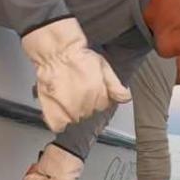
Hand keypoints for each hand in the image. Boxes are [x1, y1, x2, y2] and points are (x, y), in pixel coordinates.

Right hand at [22, 17, 130, 132]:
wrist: (55, 53)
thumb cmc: (77, 56)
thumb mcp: (104, 67)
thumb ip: (116, 86)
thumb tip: (125, 98)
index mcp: (99, 97)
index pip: (102, 105)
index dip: (97, 96)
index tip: (90, 88)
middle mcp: (85, 108)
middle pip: (89, 113)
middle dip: (85, 103)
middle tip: (76, 89)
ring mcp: (69, 113)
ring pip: (75, 119)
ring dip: (72, 111)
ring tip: (66, 95)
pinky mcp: (53, 115)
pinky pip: (58, 126)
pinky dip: (59, 121)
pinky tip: (58, 109)